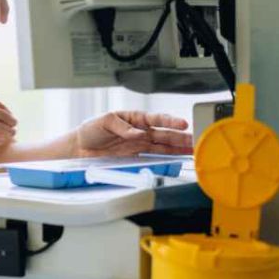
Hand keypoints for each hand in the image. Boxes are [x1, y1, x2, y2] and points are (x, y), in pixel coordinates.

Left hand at [74, 111, 192, 156]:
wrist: (79, 148)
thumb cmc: (90, 130)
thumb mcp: (103, 122)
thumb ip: (121, 127)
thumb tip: (138, 133)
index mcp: (134, 119)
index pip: (155, 119)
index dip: (170, 121)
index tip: (182, 124)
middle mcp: (140, 132)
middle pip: (165, 134)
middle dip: (182, 137)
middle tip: (198, 140)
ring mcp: (140, 145)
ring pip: (164, 146)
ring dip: (179, 148)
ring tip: (195, 150)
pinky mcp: (136, 158)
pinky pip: (155, 158)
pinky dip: (168, 159)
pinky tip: (179, 160)